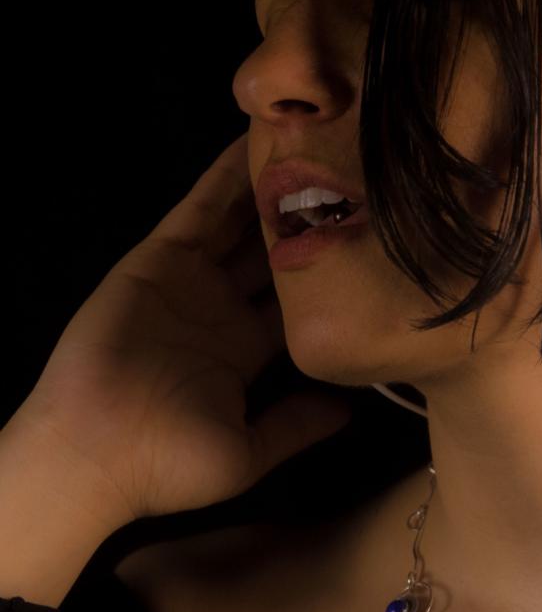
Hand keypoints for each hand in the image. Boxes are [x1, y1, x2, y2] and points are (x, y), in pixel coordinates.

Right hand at [15, 132, 352, 521]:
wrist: (96, 456)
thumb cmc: (169, 466)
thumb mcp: (252, 451)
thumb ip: (299, 425)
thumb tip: (351, 410)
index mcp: (249, 351)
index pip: (301, 303)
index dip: (333, 277)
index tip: (375, 249)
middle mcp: (226, 309)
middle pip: (278, 255)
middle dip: (311, 224)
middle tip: (358, 185)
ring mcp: (194, 281)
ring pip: (244, 225)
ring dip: (276, 191)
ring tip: (320, 150)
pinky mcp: (161, 260)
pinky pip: (200, 210)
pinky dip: (227, 179)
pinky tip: (259, 145)